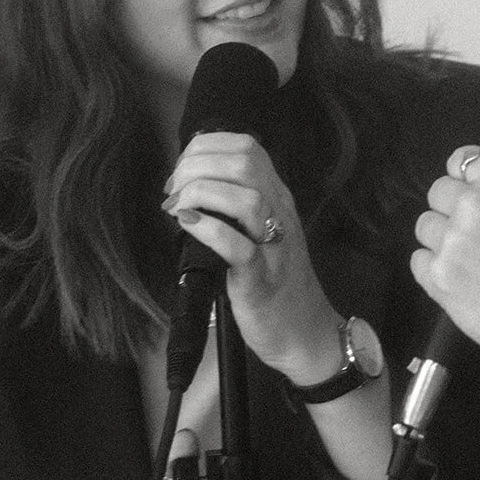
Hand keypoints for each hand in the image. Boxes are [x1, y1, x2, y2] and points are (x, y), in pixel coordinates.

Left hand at [164, 131, 339, 379]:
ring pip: (246, 199)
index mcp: (277, 198)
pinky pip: (238, 247)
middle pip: (244, 163)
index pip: (247, 147)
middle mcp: (280, 214)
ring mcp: (273, 246)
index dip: (206, 147)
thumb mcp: (261, 232)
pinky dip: (209, 229)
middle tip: (174, 190)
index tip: (182, 170)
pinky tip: (188, 224)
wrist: (305, 333)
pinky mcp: (261, 280)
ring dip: (201, 193)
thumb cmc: (275, 283)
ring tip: (177, 207)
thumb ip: (236, 205)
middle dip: (197, 166)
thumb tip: (192, 183)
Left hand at [411, 90, 479, 376]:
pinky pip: (419, 260)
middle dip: (460, 208)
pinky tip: (469, 277)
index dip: (477, 179)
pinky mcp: (437, 279)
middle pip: (441, 190)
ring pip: (426, 224)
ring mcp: (450, 244)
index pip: (463, 160)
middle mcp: (469, 207)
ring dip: (446, 237)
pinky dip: (437, 268)